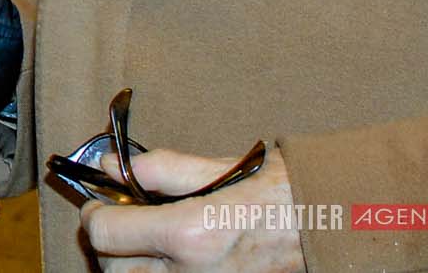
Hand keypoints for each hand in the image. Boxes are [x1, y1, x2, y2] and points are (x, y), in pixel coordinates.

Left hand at [81, 147, 302, 271]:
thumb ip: (161, 168)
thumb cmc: (283, 193)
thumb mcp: (220, 168)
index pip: (105, 233)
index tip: (102, 200)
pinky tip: (168, 256)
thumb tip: (112, 166)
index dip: (96, 212)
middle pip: (113, 269)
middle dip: (108, 243)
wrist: (332, 226)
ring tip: (144, 239)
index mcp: (190, 234)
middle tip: (122, 218)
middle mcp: (193, 272)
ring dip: (130, 264)